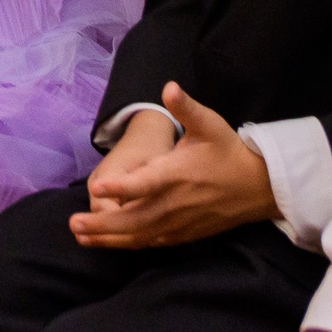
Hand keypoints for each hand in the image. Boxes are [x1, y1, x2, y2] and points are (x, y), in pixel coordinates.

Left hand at [69, 84, 277, 249]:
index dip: (122, 187)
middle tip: (73, 224)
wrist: (258, 186)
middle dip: (103, 224)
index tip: (97, 188)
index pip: (146, 183)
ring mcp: (179, 222)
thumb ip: (186, 107)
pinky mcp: (184, 234)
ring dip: (110, 239)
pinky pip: (153, 243)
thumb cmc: (228, 150)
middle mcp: (175, 202)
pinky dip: (130, 245)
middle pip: (135, 219)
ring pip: (140, 235)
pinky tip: (109, 244)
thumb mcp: (209, 123)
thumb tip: (169, 86)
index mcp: (177, 174)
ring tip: (81, 237)